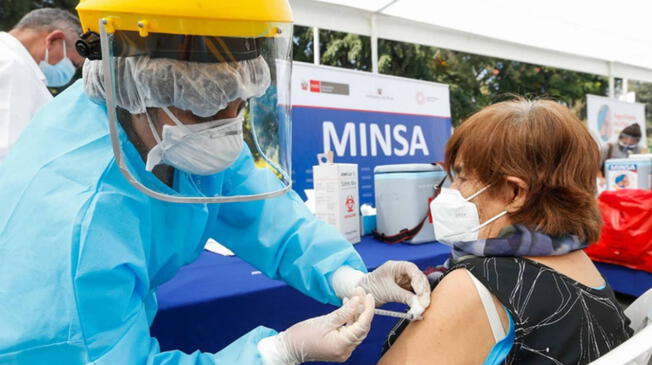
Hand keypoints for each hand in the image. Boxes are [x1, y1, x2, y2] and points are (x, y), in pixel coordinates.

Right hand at [258, 288, 374, 364]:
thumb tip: (358, 301)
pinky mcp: (339, 347)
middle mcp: (346, 350)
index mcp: (342, 345)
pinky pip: (349, 332)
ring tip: (353, 297)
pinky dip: (350, 320)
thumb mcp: (325, 320)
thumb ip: (343, 312)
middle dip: (363, 309)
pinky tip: (347, 307)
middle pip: (362, 328)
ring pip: (356, 330)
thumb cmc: (303, 335)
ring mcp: (343, 351)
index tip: (368, 295)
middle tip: (361, 292)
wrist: (290, 348)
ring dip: (356, 314)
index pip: (363, 325)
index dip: (368, 309)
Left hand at [359, 260, 429, 312]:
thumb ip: (404, 297)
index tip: (422, 294)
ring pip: (419, 286)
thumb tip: (420, 306)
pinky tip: (418, 307)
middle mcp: (402, 271)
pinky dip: (418, 300)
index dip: (419, 281)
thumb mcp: (388, 292)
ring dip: (422, 296)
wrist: (362, 294)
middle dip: (423, 291)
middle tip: (424, 304)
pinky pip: (415, 293)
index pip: (413, 270)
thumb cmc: (371, 288)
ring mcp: (404, 280)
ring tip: (422, 307)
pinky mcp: (405, 288)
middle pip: (419, 278)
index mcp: (396, 266)